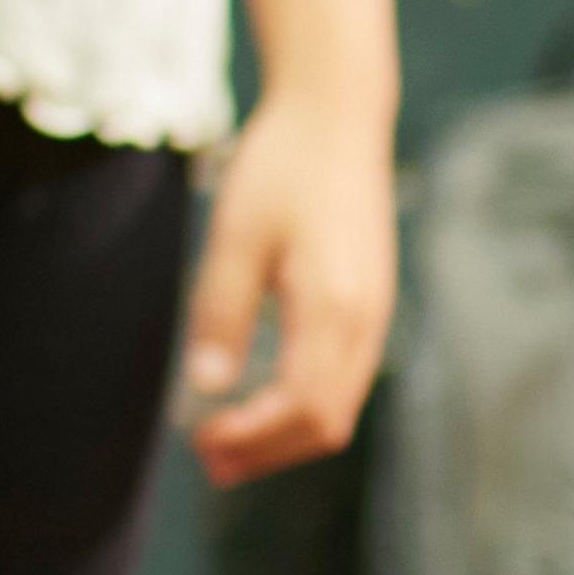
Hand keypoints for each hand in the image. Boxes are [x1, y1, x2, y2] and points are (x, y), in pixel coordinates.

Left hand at [178, 97, 394, 483]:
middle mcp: (365, 320)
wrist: (337, 112)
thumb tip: (205, 387)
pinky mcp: (370, 301)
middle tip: (207, 461)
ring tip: (227, 443)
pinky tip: (262, 398)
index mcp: (334, 307)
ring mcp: (375, 312)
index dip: (251, 438)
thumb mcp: (235, 234)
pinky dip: (304, 404)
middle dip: (266, 451)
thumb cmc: (281, 164)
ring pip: (339, 405)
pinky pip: (345, 378)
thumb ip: (221, 311)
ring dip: (284, 433)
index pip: (300, 408)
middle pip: (325, 422)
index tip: (198, 441)